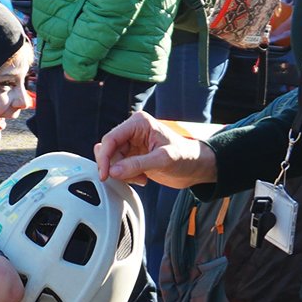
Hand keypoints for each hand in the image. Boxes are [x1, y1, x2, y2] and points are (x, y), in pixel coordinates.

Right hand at [94, 110, 217, 187]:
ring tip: (141, 178)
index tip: (105, 174)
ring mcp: (131, 145)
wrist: (197, 168)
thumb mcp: (163, 160)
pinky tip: (142, 178)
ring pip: (112, 161)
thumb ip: (137, 165)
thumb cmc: (187, 157)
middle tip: (131, 177)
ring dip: (122, 174)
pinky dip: (126, 177)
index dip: (104, 157)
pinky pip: (118, 168)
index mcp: (139, 123)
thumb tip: (113, 171)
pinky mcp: (132, 157)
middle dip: (116, 167)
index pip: (110, 139)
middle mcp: (132, 132)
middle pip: (108, 151)